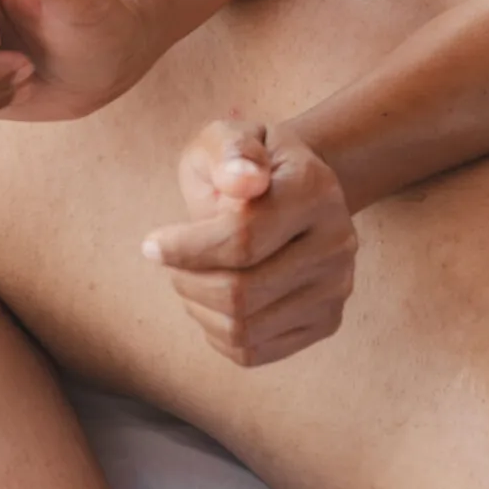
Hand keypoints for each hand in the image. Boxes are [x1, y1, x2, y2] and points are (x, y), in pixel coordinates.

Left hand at [143, 121, 357, 365]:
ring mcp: (336, 286)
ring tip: (189, 278)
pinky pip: (254, 352)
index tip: (151, 245)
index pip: (241, 239)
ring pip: (243, 329)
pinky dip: (216, 334)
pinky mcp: (326, 321)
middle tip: (171, 263)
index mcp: (314, 189)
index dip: (184, 249)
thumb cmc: (247, 164)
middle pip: (241, 293)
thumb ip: (230, 151)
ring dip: (198, 308)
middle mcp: (337, 242)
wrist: (296, 187)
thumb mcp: (229, 136)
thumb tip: (242, 180)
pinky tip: (211, 302)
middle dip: (187, 282)